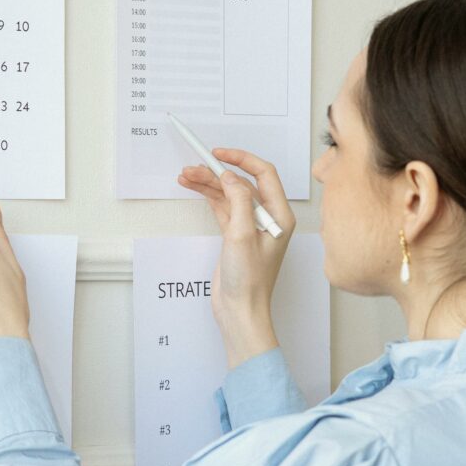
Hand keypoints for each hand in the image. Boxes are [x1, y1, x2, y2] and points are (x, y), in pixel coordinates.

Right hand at [177, 148, 295, 367]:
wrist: (240, 311)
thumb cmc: (249, 281)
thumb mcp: (242, 235)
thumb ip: (239, 201)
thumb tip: (230, 177)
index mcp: (279, 215)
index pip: (264, 174)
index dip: (241, 159)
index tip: (219, 154)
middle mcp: (267, 218)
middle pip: (242, 183)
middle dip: (217, 172)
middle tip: (194, 166)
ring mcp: (250, 226)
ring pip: (229, 194)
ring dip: (208, 184)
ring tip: (185, 176)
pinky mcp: (235, 235)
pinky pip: (222, 208)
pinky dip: (208, 197)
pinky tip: (194, 188)